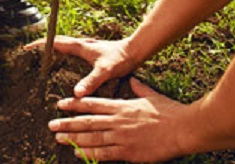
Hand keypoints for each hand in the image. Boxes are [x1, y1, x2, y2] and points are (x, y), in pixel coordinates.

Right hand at [25, 35, 136, 96]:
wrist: (135, 52)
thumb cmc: (121, 59)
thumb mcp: (105, 71)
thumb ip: (91, 81)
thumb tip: (76, 93)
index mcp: (80, 47)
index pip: (54, 43)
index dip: (40, 45)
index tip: (26, 48)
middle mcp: (81, 45)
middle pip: (56, 43)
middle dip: (42, 46)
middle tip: (29, 54)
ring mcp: (85, 48)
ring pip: (63, 46)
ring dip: (51, 50)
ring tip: (40, 60)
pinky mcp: (90, 53)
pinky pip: (70, 52)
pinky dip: (61, 55)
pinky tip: (62, 66)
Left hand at [48, 78, 191, 162]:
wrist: (183, 128)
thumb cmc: (169, 111)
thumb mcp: (150, 95)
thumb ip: (138, 88)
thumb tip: (133, 79)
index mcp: (121, 106)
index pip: (92, 104)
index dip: (75, 104)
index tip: (61, 104)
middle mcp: (117, 120)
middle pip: (86, 121)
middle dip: (67, 123)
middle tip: (51, 124)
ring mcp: (121, 137)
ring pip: (91, 138)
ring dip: (73, 139)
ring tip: (58, 138)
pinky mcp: (128, 152)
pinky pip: (104, 154)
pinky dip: (90, 154)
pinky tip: (77, 154)